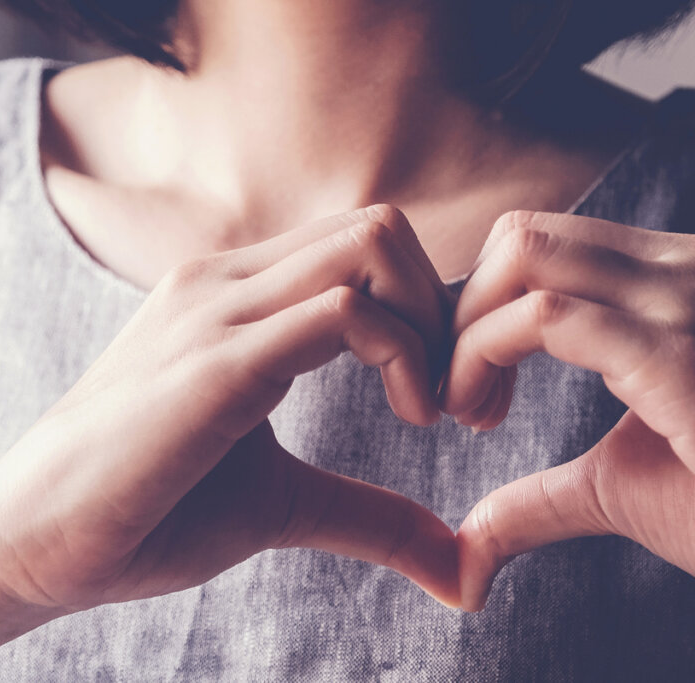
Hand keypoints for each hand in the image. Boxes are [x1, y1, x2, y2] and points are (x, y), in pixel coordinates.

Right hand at [0, 205, 460, 620]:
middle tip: (458, 400)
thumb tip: (461, 566)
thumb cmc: (145, 511)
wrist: (34, 539)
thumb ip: (369, 513)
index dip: (428, 312)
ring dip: (434, 324)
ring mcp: (216, 310)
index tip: (447, 397)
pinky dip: (404, 354)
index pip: (360, 248)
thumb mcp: (282, 504)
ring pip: (370, 244)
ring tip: (433, 411)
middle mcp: (223, 282)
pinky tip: (410, 417)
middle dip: (446, 307)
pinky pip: (343, 312)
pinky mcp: (215, 361)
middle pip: (379, 226)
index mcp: (232, 298)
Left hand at [443, 210, 694, 610]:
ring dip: (465, 331)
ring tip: (470, 408)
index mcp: (672, 290)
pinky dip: (481, 354)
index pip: (540, 245)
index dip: (479, 306)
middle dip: (461, 310)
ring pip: (525, 257)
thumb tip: (467, 552)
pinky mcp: (679, 357)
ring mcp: (686, 305)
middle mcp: (683, 276)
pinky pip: (547, 317)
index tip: (471, 386)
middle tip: (461, 396)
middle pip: (521, 237)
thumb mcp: (617, 490)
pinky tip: (480, 413)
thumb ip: (536, 500)